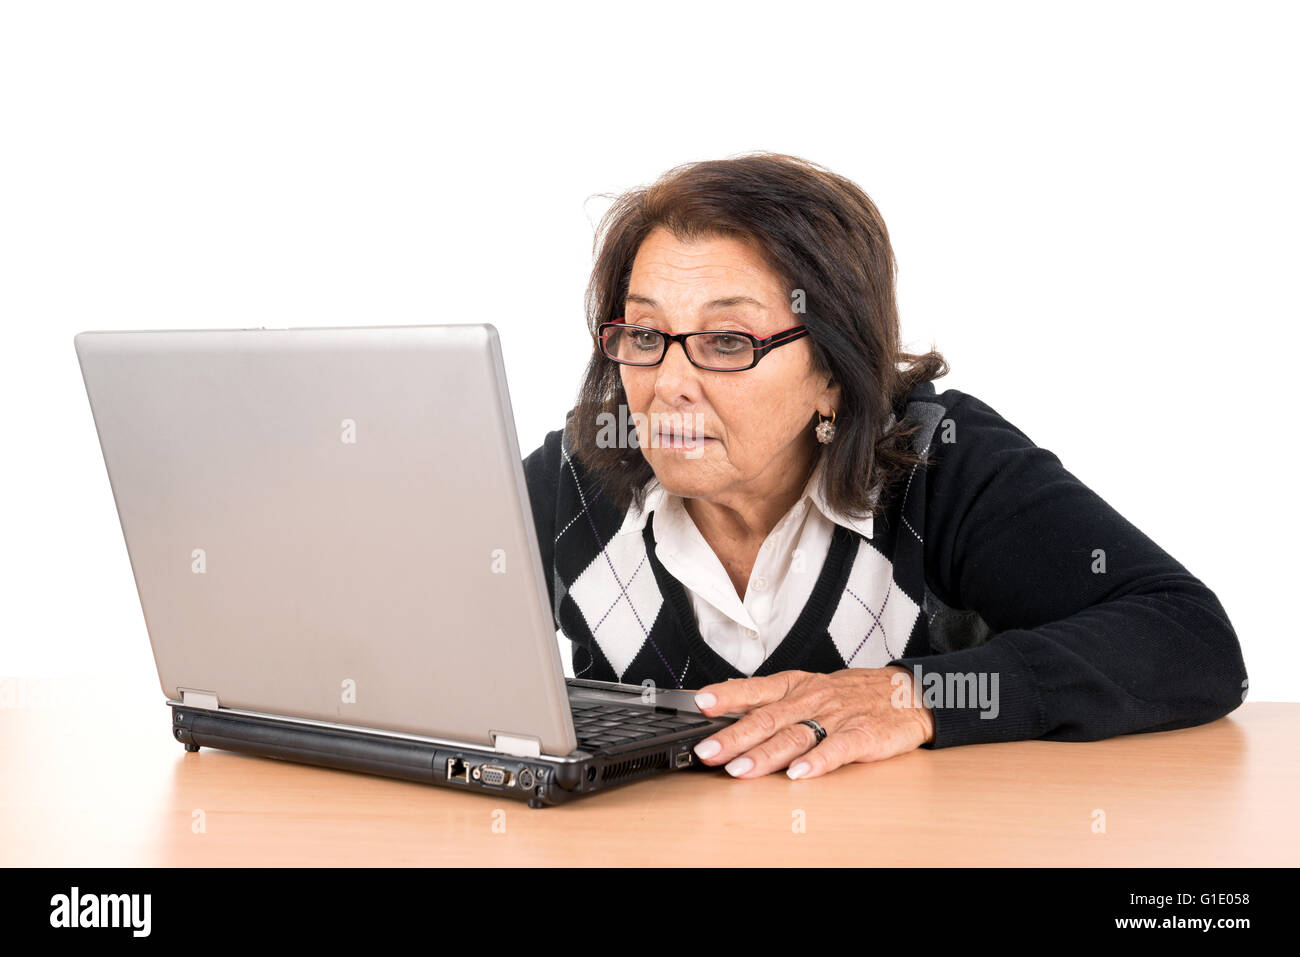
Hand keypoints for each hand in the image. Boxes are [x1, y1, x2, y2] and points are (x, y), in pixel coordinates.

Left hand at [690, 666, 934, 779]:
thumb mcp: (807, 686)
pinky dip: (818, 762)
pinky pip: (838, 749)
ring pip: (796, 736)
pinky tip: (799, 774)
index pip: (756, 689)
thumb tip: (724, 702)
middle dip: (734, 737)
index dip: (727, 697)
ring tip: (741, 769)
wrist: (906, 692)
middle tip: (708, 752)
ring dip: (766, 755)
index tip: (701, 704)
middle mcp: (812, 700)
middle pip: (768, 719)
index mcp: (796, 686)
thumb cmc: (849, 694)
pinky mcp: (863, 736)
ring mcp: (837, 718)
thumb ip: (769, 698)